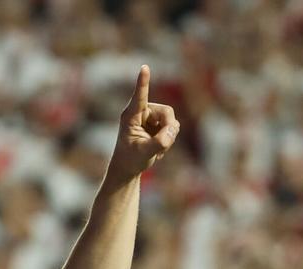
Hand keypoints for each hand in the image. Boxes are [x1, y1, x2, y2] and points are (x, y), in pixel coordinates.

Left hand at [105, 65, 179, 186]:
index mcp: (131, 115)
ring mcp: (151, 117)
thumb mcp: (144, 153)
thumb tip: (172, 132)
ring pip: (172, 120)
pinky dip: (169, 139)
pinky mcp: (158, 124)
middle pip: (167, 112)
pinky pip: (173, 128)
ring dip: (169, 136)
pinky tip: (158, 148)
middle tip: (163, 145)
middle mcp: (142, 112)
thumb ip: (159, 143)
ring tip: (156, 149)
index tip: (144, 67)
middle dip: (169, 128)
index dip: (143, 82)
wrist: (128, 167)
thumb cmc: (130, 159)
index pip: (139, 95)